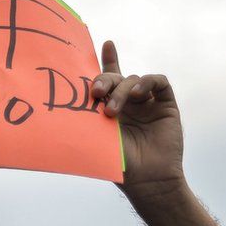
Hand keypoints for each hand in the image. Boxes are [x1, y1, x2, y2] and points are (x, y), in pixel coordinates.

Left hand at [91, 41, 185, 202]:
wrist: (148, 180)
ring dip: (122, 90)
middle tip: (95, 92)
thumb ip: (88, 119)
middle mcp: (130, 103)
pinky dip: (147, 82)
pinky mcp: (166, 105)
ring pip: (134, 80)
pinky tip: (139, 93)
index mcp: (112, 109)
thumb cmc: (120, 165)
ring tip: (112, 110)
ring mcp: (148, 103)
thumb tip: (60, 109)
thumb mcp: (98, 138)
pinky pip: (159, 82)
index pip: (107, 80)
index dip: (107, 60)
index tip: (105, 44)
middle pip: (116, 79)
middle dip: (104, 80)